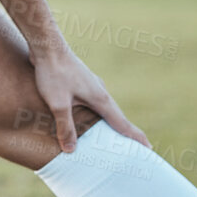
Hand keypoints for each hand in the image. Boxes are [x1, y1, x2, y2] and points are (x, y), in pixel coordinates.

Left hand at [31, 47, 149, 153]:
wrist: (47, 46)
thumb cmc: (54, 73)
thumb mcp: (58, 104)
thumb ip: (65, 127)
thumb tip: (71, 150)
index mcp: (101, 99)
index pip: (122, 124)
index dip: (135, 138)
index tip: (149, 149)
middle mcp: (100, 92)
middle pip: (117, 118)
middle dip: (126, 134)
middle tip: (135, 150)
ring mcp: (92, 86)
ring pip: (105, 110)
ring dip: (111, 124)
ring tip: (114, 138)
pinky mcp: (82, 83)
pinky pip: (95, 104)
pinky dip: (98, 115)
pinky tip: (92, 118)